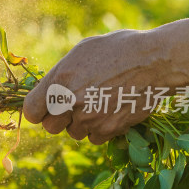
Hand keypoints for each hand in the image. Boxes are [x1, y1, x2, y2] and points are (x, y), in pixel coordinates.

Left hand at [23, 29, 160, 143]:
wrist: (156, 61)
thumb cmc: (119, 49)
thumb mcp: (82, 51)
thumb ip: (61, 73)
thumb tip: (48, 90)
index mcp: (59, 80)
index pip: (31, 111)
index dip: (37, 110)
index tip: (44, 108)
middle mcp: (70, 102)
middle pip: (50, 127)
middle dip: (59, 118)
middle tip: (73, 106)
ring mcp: (89, 118)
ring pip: (73, 133)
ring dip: (81, 123)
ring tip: (97, 104)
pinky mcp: (108, 129)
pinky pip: (94, 138)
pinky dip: (100, 129)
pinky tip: (110, 111)